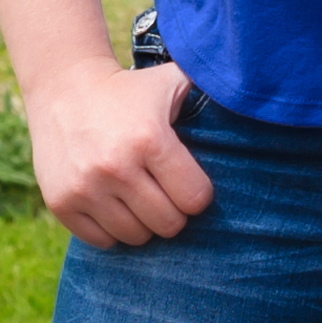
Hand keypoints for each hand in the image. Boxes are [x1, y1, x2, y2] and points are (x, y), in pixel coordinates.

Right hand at [25, 59, 214, 248]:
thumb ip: (213, 91)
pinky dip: (113, 229)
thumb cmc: (132, 91)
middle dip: (174, 212)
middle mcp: (116, 166)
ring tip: (141, 196)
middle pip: (168, 224)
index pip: (194, 199)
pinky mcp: (62, 203)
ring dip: (144, 222)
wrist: (65, 89)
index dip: (198, 194)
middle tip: (166, 192)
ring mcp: (85, 188)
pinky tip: (115, 202)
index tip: (190, 182)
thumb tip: (259, 101)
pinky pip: (103, 241)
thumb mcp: (173, 81)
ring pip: (136, 236)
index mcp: (150, 139)